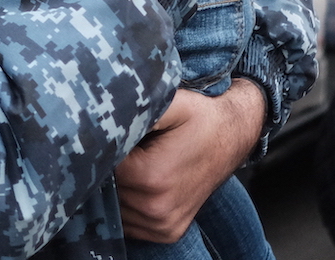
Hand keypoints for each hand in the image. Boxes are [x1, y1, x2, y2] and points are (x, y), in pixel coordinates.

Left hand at [115, 82, 264, 241]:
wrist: (233, 135)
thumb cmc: (201, 117)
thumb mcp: (172, 102)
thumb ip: (138, 108)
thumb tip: (105, 116)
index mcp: (151, 178)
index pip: (100, 166)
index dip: (103, 146)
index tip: (117, 131)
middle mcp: (156, 209)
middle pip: (106, 188)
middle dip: (109, 166)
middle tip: (128, 144)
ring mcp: (163, 225)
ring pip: (116, 206)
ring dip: (118, 187)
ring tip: (138, 161)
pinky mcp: (168, 232)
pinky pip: (130, 222)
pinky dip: (129, 203)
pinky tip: (142, 181)